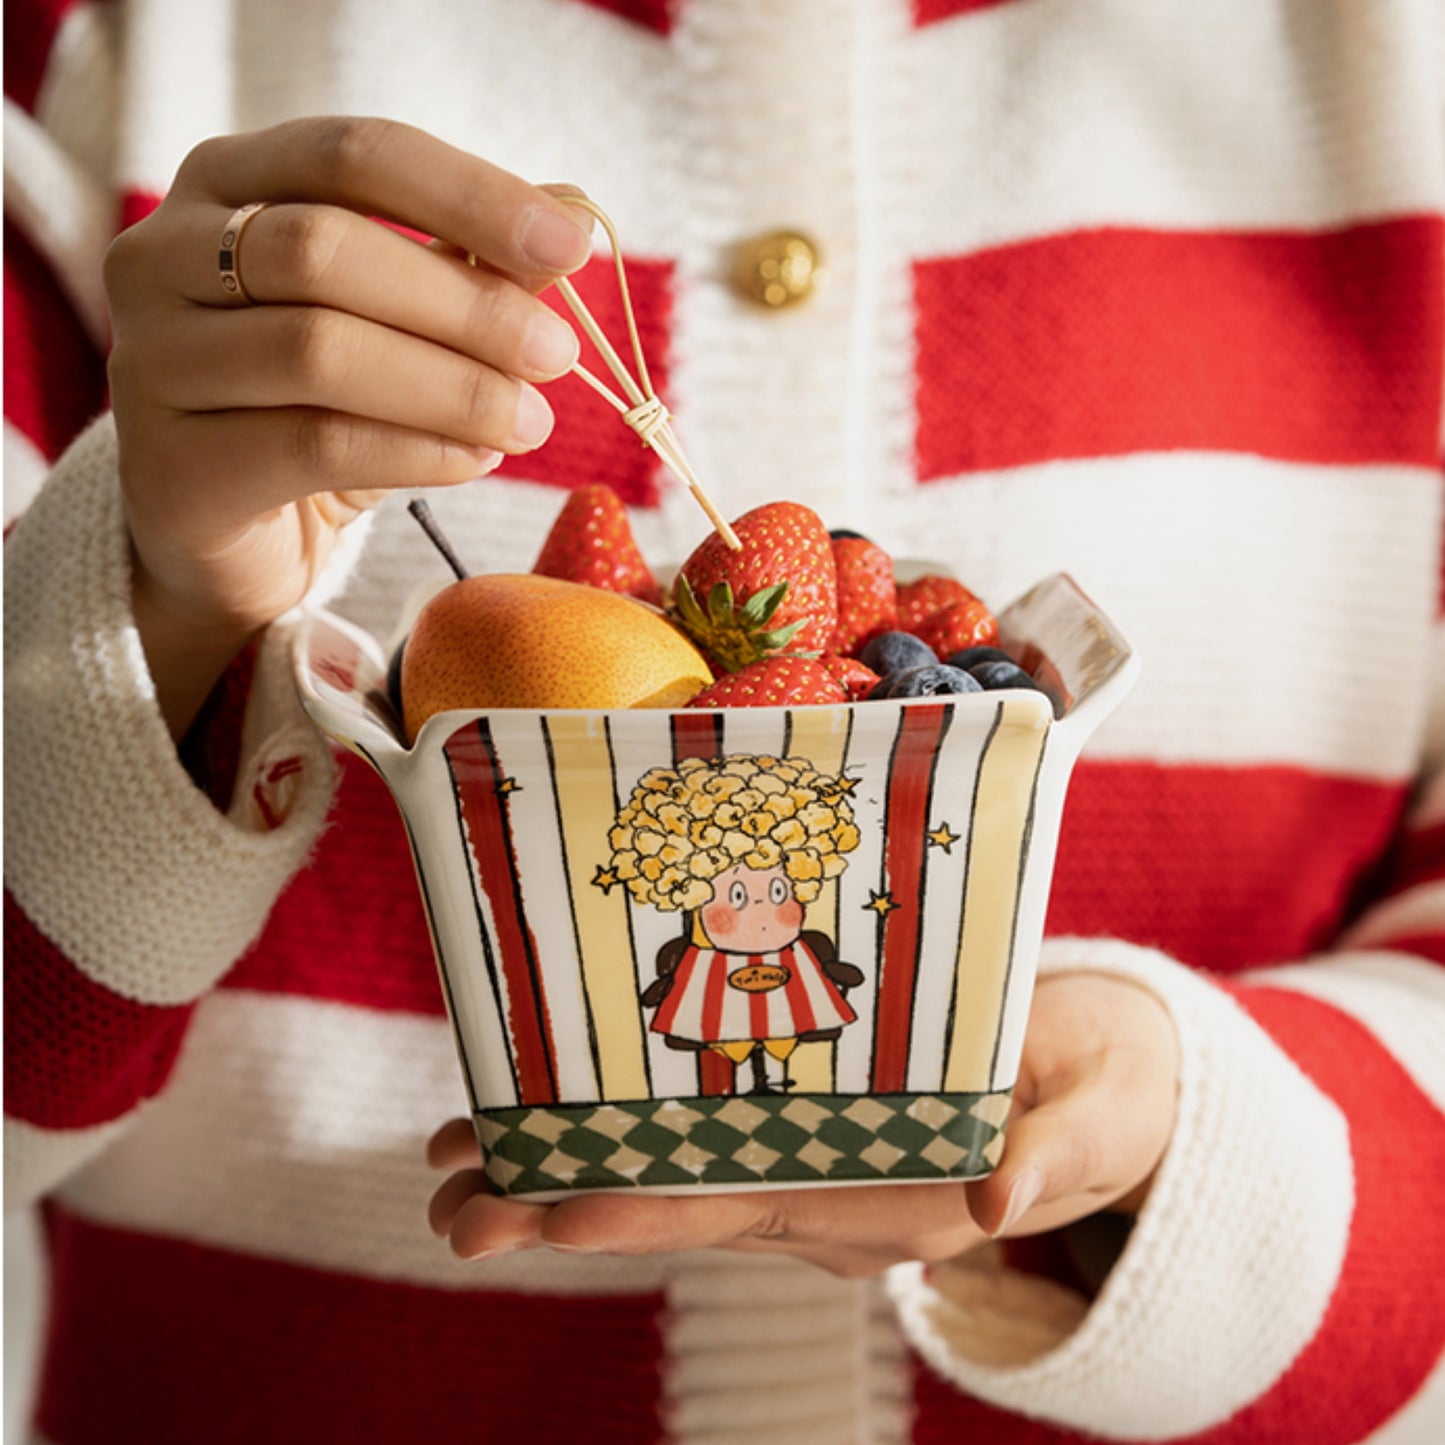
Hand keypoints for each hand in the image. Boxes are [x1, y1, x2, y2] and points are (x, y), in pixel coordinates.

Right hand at [104, 116, 592, 735]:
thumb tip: (568, 209)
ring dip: (450, 388)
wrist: (236, 537)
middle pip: (324, 250)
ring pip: (318, 352)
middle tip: (557, 354)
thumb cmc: (318, 407)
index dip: (469, 193)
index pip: (351, 155)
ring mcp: (152, 362)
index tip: (569, 245)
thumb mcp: (395, 324)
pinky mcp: (175, 468)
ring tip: (529, 421)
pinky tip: (476, 460)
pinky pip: (316, 446)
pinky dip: (417, 452)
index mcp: (223, 186)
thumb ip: (465, 263)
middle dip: (465, 304)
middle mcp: (162, 257)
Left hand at [425, 971, 1179, 1276]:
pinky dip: (624, 1133)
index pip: (752, 1210)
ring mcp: (820, 1178)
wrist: (1113, 1092)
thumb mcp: (1096, 1114)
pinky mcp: (814, 1139)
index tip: (544, 1211)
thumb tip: (998, 1195)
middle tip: (448, 1204)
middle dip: (562, 1210)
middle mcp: (840, 1204)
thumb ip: (1054, 1151)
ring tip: (459, 1163)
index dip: (645, 1210)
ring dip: (567, 1172)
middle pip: (684, 1208)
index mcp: (898, 1204)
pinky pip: (706, 1144)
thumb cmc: (1107, 1093)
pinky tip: (553, 1119)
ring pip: (676, 1180)